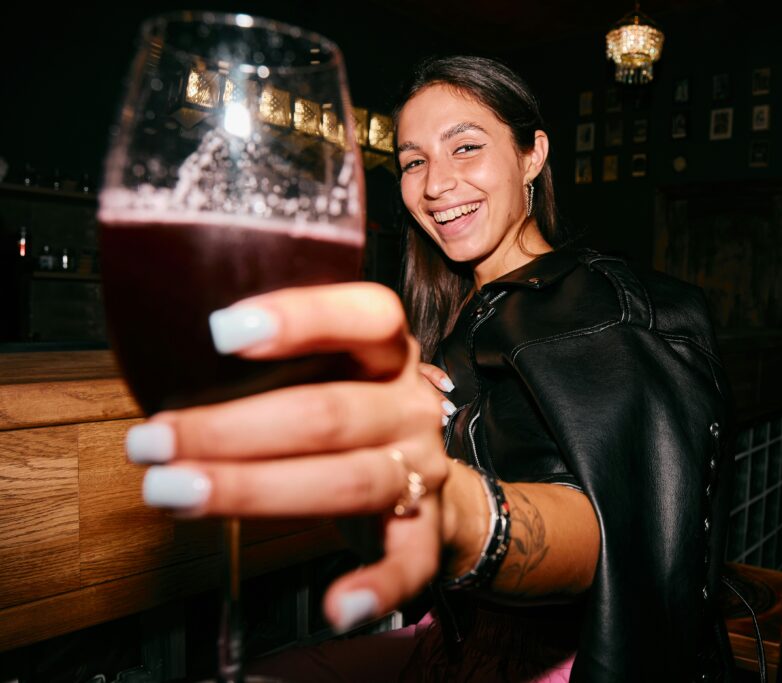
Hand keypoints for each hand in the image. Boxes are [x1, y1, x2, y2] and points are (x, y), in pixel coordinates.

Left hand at [124, 283, 452, 631]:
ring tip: (176, 493)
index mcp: (388, 353)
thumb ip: (277, 364)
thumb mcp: (330, 368)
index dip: (302, 318)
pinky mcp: (425, 527)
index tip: (222, 331)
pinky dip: (378, 587)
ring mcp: (421, 467)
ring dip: (257, 492)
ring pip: (350, 481)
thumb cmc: (350, 411)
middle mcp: (411, 405)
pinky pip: (410, 561)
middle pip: (331, 413)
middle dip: (232, 429)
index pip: (368, 316)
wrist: (423, 474)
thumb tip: (161, 364)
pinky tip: (337, 608)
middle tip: (152, 442)